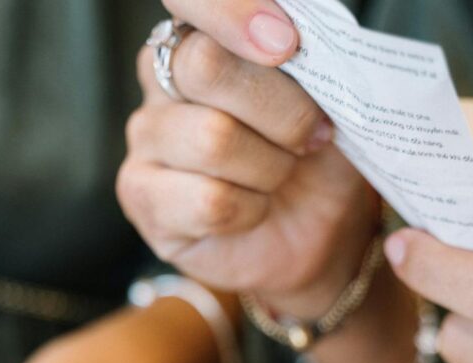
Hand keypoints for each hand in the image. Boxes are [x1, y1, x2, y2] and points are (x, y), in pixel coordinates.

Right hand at [118, 0, 379, 318]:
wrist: (316, 232)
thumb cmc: (318, 156)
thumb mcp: (333, 97)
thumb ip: (311, 57)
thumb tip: (293, 35)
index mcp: (208, 33)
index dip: (233, 12)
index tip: (286, 43)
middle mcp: (164, 74)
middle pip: (204, 65)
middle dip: (281, 108)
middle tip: (313, 134)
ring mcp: (146, 133)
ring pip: (213, 138)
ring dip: (270, 166)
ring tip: (280, 175)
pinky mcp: (140, 193)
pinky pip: (208, 199)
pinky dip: (251, 209)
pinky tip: (252, 208)